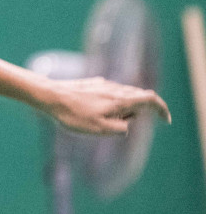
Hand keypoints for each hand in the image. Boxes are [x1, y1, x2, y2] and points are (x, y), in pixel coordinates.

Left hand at [40, 76, 169, 134]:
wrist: (49, 96)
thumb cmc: (73, 115)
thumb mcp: (100, 129)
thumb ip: (121, 128)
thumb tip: (128, 124)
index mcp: (120, 100)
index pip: (150, 99)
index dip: (162, 109)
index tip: (165, 120)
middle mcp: (115, 88)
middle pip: (139, 97)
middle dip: (139, 112)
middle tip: (122, 124)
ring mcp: (104, 84)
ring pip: (124, 95)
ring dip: (124, 109)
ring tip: (102, 120)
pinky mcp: (93, 84)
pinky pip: (111, 93)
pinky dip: (113, 104)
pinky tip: (95, 112)